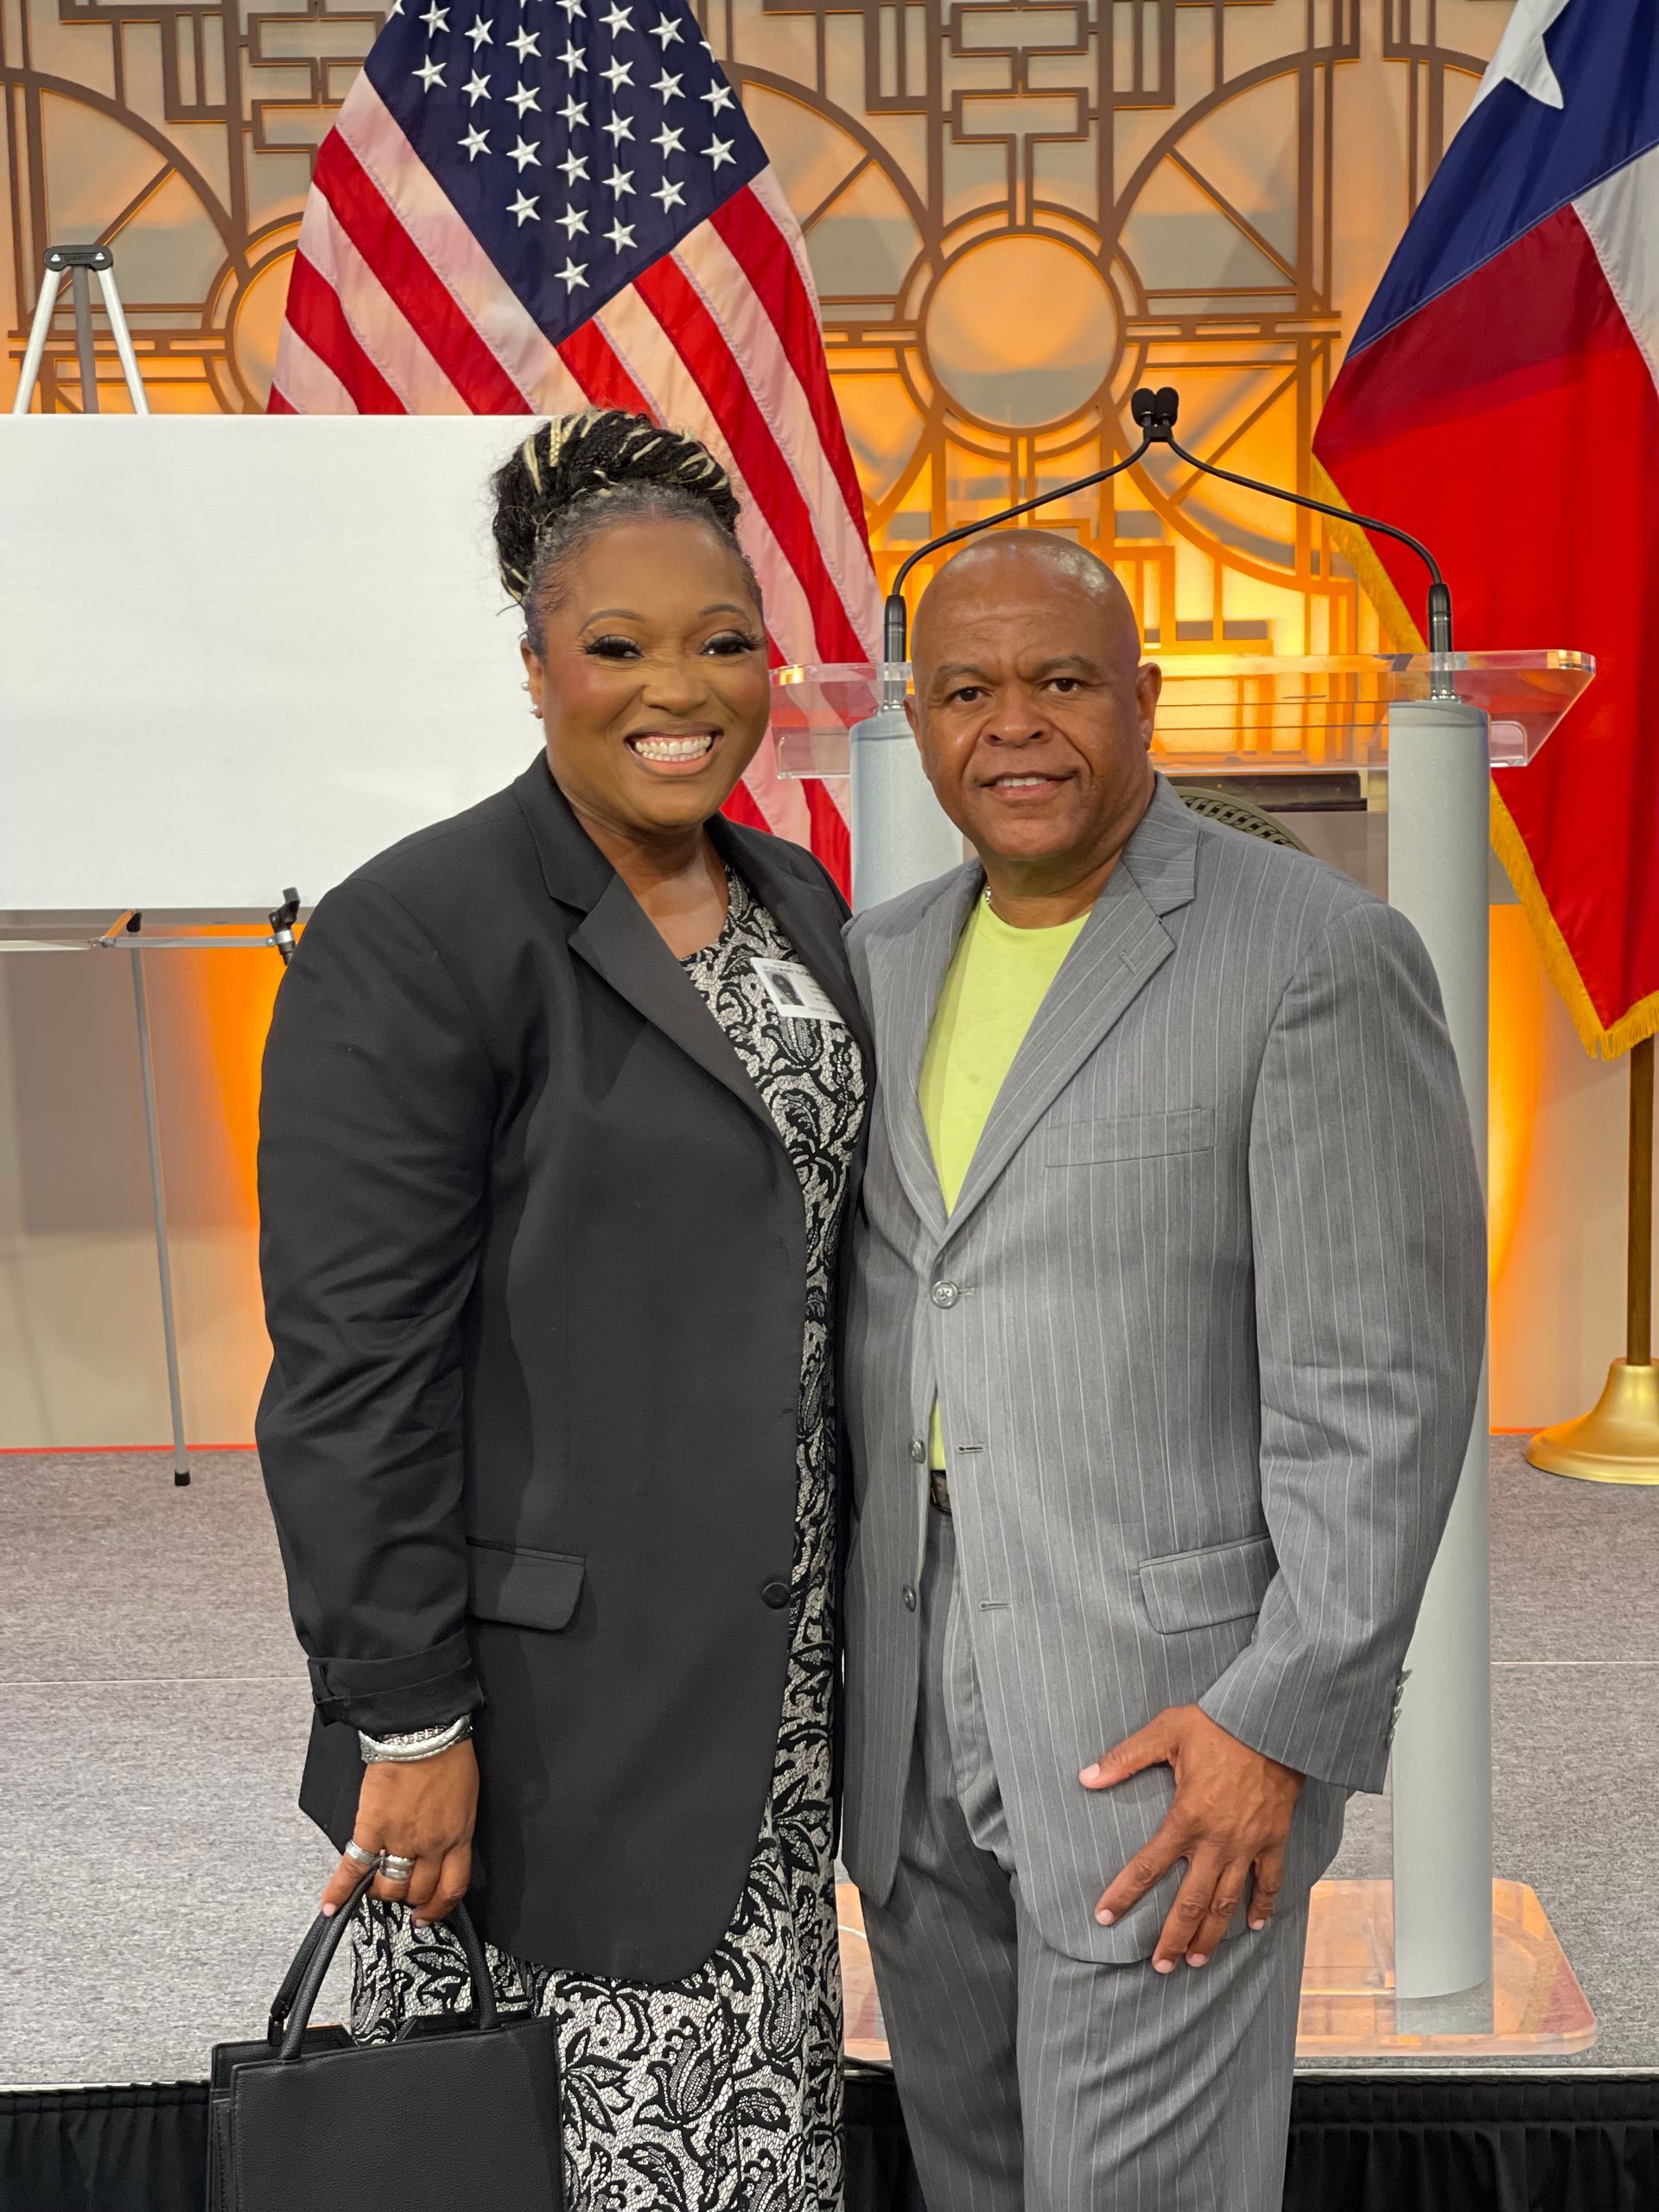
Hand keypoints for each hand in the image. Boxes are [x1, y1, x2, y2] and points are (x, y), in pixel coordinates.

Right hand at [321, 1739, 477, 1927]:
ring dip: (382, 1892)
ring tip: (376, 1888)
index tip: (428, 1915)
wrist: (423, 1730)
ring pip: (389, 1885)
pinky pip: (354, 1866)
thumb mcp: (465, 1798)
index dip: (439, 1908)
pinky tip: (330, 1906)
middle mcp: (430, 1845)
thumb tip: (440, 1847)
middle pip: (417, 1890)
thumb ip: (454, 1828)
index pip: (452, 1887)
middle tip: (400, 1894)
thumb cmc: (449, 1756)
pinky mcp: (372, 1828)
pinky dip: (340, 1889)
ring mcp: (400, 1839)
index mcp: (458, 1836)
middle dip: (408, 1897)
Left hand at [1081, 1705, 1302, 1971]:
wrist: (1273, 1722)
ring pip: (1228, 1902)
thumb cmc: (1218, 1724)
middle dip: (1173, 1935)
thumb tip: (1086, 1777)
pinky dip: (1263, 1905)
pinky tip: (1254, 1926)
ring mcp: (1248, 1844)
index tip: (1105, 1916)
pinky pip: (1270, 1881)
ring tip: (1196, 1959)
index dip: (1125, 1893)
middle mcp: (1217, 1841)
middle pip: (1191, 1901)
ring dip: (1212, 1934)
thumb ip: (1125, 1757)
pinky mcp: (1274, 1839)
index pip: (1149, 1865)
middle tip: (1159, 1966)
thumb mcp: (1166, 1731)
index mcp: (1187, 1817)